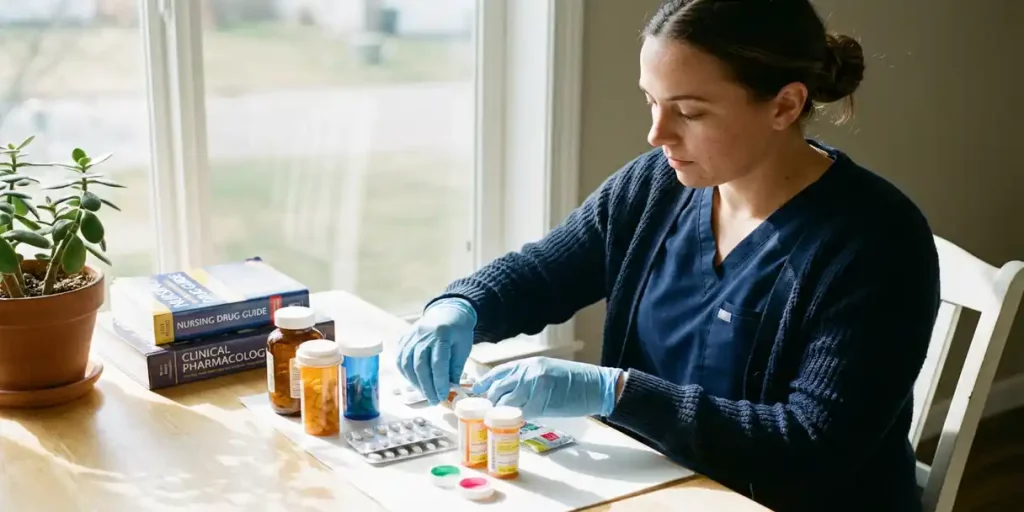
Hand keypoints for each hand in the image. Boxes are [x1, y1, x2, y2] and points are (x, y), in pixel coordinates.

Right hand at [396, 298, 476, 404]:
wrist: (447, 310)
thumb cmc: (458, 331)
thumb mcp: (463, 347)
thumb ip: (456, 367)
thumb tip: (450, 388)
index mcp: (442, 334)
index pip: (438, 362)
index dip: (440, 381)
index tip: (443, 395)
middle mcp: (423, 335)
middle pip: (420, 365)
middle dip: (427, 386)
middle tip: (434, 400)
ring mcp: (411, 336)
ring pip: (407, 364)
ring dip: (415, 383)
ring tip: (426, 394)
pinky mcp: (404, 339)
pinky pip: (401, 359)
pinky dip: (406, 374)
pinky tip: (415, 382)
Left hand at [470, 356, 623, 418]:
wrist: (596, 385)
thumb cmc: (573, 381)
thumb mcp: (546, 372)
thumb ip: (526, 381)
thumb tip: (507, 395)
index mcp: (527, 364)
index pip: (497, 373)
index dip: (484, 384)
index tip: (476, 393)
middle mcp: (527, 372)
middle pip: (497, 388)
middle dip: (489, 402)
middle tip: (486, 413)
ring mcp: (534, 385)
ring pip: (506, 402)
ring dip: (500, 413)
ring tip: (497, 421)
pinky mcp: (542, 400)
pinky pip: (522, 412)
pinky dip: (516, 419)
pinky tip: (515, 424)